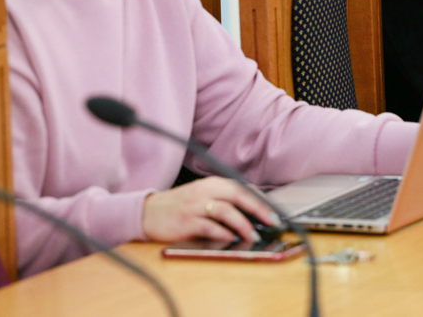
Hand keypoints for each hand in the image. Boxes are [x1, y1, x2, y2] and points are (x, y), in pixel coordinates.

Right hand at [142, 176, 279, 243]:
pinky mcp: (185, 222)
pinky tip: (231, 239)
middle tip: (273, 221)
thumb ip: (224, 201)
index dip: (260, 199)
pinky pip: (209, 227)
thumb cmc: (179, 206)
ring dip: (243, 224)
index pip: (242, 187)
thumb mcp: (202, 196)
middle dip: (259, 208)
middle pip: (238, 195)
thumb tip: (254, 215)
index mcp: (211, 183)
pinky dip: (223, 233)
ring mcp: (194, 206)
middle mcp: (204, 191)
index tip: (275, 211)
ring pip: (226, 210)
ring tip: (254, 235)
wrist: (147, 213)